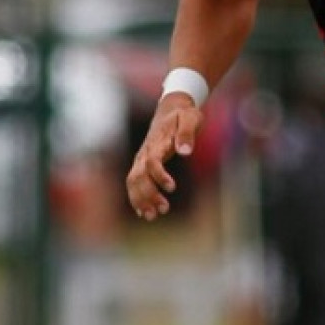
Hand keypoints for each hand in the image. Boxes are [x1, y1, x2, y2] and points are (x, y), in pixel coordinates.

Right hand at [125, 94, 204, 219]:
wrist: (171, 108)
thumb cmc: (183, 114)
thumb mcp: (190, 118)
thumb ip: (187, 133)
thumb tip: (185, 152)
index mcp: (157, 142)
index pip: (152, 162)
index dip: (159, 176)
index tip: (172, 188)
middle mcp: (145, 152)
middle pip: (139, 175)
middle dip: (148, 194)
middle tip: (163, 210)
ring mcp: (141, 158)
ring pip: (133, 181)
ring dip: (140, 199)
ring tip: (152, 216)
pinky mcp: (142, 163)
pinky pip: (134, 181)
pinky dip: (136, 197)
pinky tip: (144, 212)